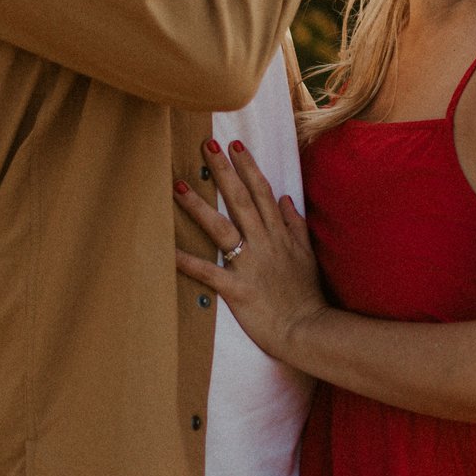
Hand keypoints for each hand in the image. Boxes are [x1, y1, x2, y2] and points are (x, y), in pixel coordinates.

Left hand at [172, 140, 325, 360]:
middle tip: (207, 146)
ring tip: (178, 186)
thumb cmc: (307, 295)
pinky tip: (167, 250)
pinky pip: (208, 272)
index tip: (236, 145)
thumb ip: (296, 226)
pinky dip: (187, 261)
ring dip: (199, 206)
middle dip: (224, 172)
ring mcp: (250, 264)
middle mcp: (264, 243)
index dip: (248, 167)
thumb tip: (287, 199)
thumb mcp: (307, 255)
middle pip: (241, 201)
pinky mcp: (238, 289)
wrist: (309, 329)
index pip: (263, 193)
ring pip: (222, 228)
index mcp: (279, 235)